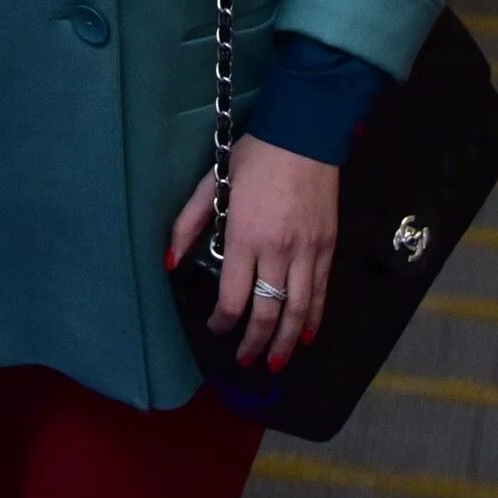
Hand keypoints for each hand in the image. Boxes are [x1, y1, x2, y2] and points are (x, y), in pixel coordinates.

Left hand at [165, 134, 338, 371]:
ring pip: (298, 310)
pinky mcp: (327, 246)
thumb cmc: (254, 157)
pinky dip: (314, 319)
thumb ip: (188, 224)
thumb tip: (170, 263)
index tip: (215, 327)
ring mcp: (307, 250)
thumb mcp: (212, 183)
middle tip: (245, 362)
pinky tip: (305, 335)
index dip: (222, 322)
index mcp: (245, 236)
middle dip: (254, 344)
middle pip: (267, 313)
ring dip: (285, 343)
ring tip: (275, 363)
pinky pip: (321, 292)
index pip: (234, 298)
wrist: (304, 134)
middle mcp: (278, 250)